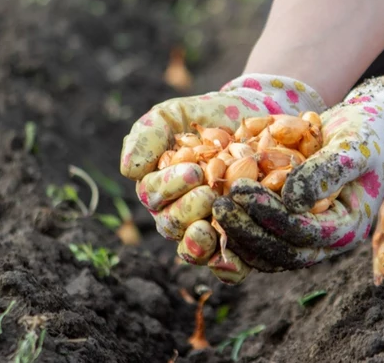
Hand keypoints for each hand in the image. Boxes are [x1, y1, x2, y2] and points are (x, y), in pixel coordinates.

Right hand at [119, 74, 325, 282]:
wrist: (254, 119)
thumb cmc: (207, 117)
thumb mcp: (174, 115)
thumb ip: (148, 134)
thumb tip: (129, 170)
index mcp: (160, 188)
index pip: (155, 195)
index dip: (171, 186)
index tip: (194, 171)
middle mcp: (180, 213)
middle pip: (172, 225)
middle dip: (188, 210)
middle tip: (209, 193)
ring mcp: (208, 228)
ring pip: (195, 249)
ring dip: (199, 243)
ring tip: (210, 228)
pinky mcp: (238, 237)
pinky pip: (227, 263)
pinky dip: (228, 267)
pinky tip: (232, 259)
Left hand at [213, 74, 383, 271]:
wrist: (372, 131)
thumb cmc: (369, 136)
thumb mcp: (352, 148)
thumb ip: (325, 172)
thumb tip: (291, 200)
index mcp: (347, 227)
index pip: (303, 232)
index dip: (269, 215)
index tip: (240, 191)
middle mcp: (327, 240)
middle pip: (281, 251)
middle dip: (247, 231)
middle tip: (218, 206)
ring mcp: (310, 236)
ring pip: (269, 252)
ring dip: (239, 236)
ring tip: (214, 208)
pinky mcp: (294, 225)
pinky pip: (264, 238)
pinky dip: (242, 229)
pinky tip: (219, 210)